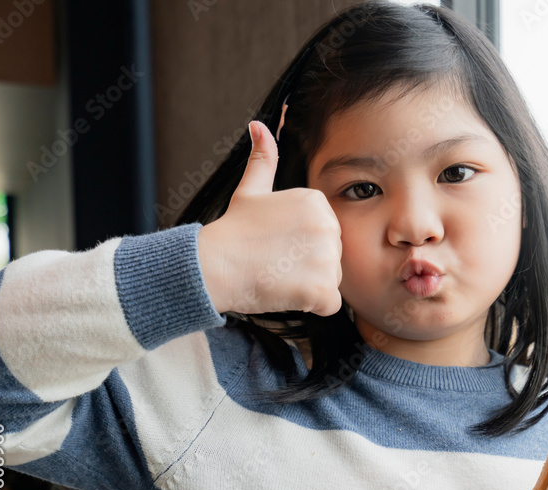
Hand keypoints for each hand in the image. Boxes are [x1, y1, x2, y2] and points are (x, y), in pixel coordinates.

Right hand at [197, 120, 342, 315]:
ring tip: (279, 275)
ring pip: (331, 280)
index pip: (326, 234)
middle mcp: (328, 225)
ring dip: (309, 286)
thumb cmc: (232, 232)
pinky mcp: (323, 288)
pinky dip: (311, 305)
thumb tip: (260, 126)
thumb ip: (263, 159)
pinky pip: (330, 304)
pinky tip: (286, 293)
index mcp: (316, 201)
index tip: (276, 244)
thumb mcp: (250, 190)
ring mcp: (327, 257)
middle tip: (276, 262)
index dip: (301, 245)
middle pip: (332, 256)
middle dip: (308, 265)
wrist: (214, 266)